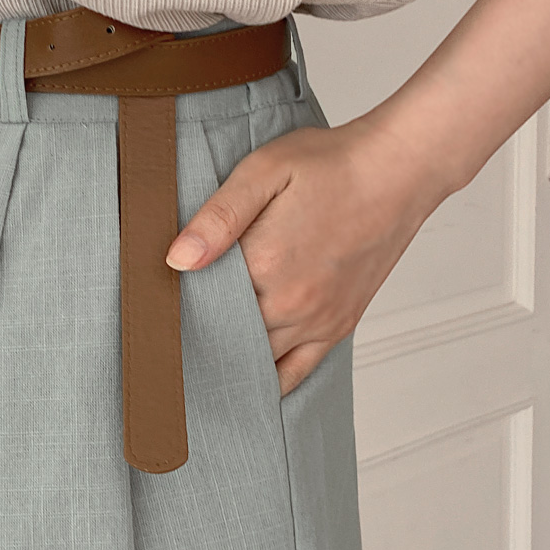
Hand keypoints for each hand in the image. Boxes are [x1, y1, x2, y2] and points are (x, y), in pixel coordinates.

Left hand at [165, 115, 451, 395]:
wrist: (398, 170)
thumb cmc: (331, 164)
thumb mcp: (263, 172)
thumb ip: (217, 217)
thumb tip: (177, 259)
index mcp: (264, 265)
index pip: (202, 306)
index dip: (175, 312)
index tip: (151, 321)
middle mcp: (291, 303)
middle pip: (226, 340)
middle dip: (196, 341)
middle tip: (164, 351)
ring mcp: (317, 320)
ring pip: (257, 362)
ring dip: (228, 363)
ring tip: (195, 369)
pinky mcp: (338, 325)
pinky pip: (298, 371)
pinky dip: (270, 381)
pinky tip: (247, 384)